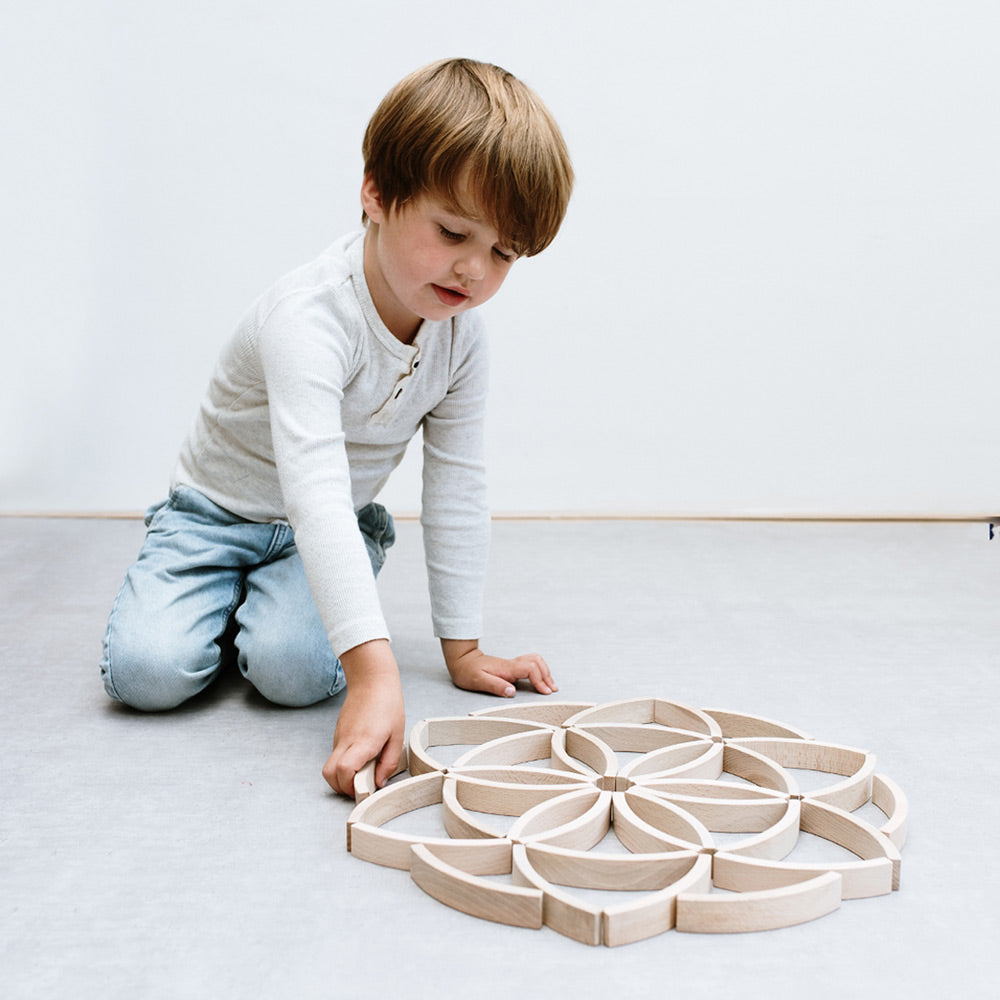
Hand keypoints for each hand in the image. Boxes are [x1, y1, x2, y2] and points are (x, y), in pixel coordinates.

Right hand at [322, 639, 404, 796]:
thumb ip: (388, 763)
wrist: (371, 679)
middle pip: (329, 774)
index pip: (343, 771)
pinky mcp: (338, 734)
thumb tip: (379, 783)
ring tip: (364, 770)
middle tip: (361, 785)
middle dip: (342, 788)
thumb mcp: (397, 736)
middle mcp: (346, 741)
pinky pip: (336, 756)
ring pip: (330, 766)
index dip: (350, 787)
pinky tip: (361, 756)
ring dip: (343, 776)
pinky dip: (344, 764)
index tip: (365, 788)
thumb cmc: (388, 704)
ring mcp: (339, 737)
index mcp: (363, 741)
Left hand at [441, 639, 557, 697]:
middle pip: (537, 662)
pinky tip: (540, 680)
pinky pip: (530, 664)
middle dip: (547, 675)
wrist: (462, 660)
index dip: (540, 679)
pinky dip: (539, 671)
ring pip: (535, 660)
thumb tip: (512, 691)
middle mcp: (511, 664)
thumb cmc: (468, 671)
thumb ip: (495, 686)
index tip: (544, 691)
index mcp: (506, 668)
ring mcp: (512, 664)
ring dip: (545, 671)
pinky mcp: (511, 666)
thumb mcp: (478, 681)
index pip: (530, 668)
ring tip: (550, 686)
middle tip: (552, 689)